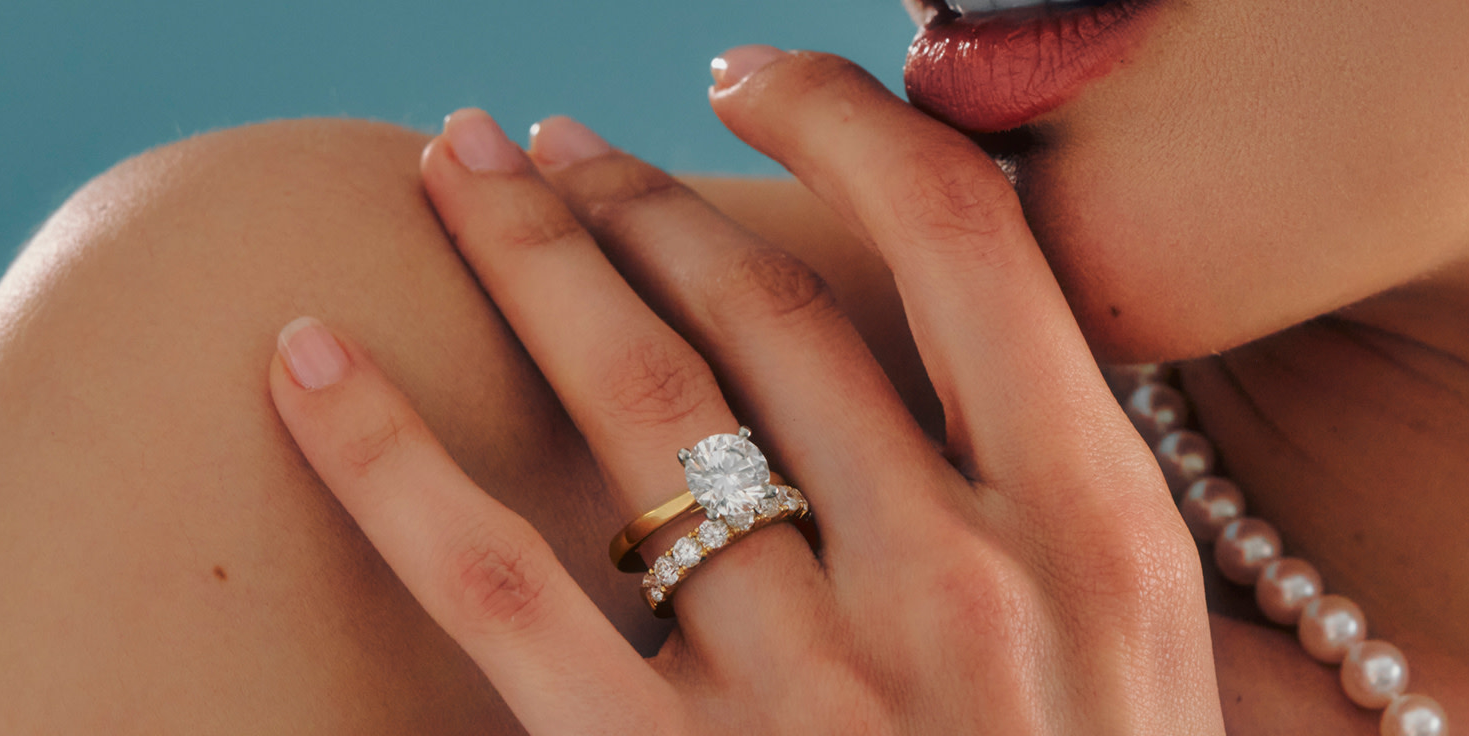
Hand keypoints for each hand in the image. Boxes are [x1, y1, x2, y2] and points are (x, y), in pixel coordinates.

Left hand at [267, 48, 1220, 733]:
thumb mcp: (1162, 684)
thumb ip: (1087, 521)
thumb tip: (1018, 368)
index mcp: (1097, 537)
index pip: (962, 242)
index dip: (842, 124)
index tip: (754, 78)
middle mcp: (959, 581)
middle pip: (762, 304)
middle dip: (639, 191)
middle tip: (548, 143)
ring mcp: (812, 682)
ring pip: (635, 395)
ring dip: (531, 256)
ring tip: (461, 175)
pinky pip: (499, 578)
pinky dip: (387, 449)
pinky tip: (306, 358)